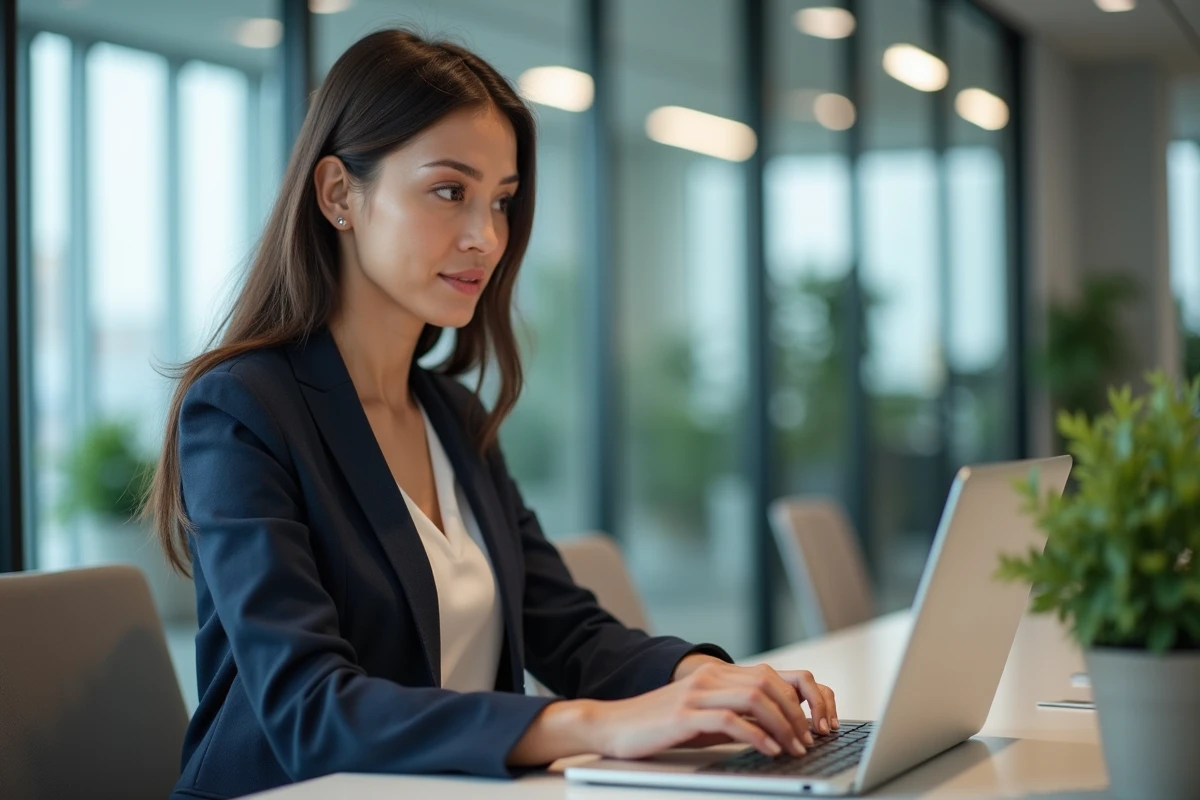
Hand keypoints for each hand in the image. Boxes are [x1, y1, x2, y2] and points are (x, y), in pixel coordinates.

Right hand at [590, 661, 837, 760]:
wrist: (612, 725)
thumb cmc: (659, 727)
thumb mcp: (704, 719)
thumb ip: (737, 718)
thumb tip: (777, 732)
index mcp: (717, 674)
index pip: (772, 675)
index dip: (801, 698)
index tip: (815, 725)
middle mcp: (710, 677)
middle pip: (770, 683)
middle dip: (798, 713)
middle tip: (810, 740)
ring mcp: (696, 693)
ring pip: (756, 697)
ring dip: (783, 725)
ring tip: (795, 748)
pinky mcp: (684, 714)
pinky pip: (730, 720)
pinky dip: (757, 736)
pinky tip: (769, 751)